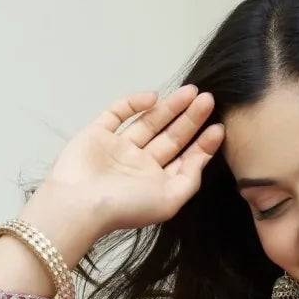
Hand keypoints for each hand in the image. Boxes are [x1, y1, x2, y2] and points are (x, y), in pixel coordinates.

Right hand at [22, 86, 223, 261]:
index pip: (184, 160)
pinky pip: (118, 113)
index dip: (202, 144)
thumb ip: (189, 179)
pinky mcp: (98, 133)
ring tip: (191, 91)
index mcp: (156, 184)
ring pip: (149, 122)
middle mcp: (139, 166)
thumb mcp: (169, 200)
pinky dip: (134, 103)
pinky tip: (153, 97)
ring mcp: (118, 148)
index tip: (218, 126)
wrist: (80, 204)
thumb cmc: (125, 207)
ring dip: (170, 107)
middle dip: (190, 119)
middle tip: (208, 99)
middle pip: (170, 138)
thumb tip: (203, 156)